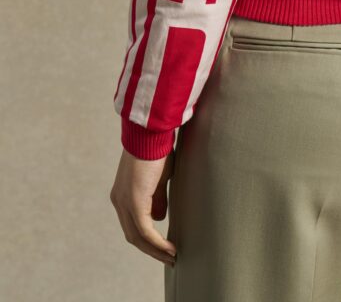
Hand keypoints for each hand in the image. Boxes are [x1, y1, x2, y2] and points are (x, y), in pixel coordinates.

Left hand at [110, 148, 177, 265]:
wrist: (151, 133)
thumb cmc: (157, 150)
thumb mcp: (158, 179)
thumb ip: (157, 198)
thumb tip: (159, 217)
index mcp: (122, 195)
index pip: (132, 225)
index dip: (148, 239)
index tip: (164, 247)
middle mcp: (119, 201)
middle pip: (133, 235)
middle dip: (152, 250)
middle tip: (169, 258)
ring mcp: (124, 202)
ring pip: (137, 236)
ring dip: (155, 250)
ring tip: (172, 256)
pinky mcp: (134, 201)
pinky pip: (145, 230)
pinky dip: (157, 242)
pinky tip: (169, 248)